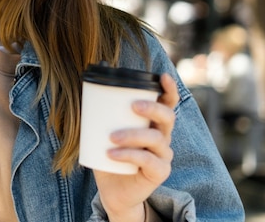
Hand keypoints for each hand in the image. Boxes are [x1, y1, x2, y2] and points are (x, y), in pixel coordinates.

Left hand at [93, 74, 178, 220]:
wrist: (112, 189)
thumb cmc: (109, 154)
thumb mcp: (102, 129)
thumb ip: (100, 106)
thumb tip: (95, 74)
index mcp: (152, 122)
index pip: (167, 102)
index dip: (169, 89)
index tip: (163, 77)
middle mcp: (163, 136)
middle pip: (168, 117)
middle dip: (152, 108)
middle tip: (132, 106)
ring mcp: (163, 155)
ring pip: (156, 138)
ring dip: (133, 134)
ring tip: (111, 137)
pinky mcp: (159, 172)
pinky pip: (148, 160)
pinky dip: (128, 155)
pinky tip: (111, 154)